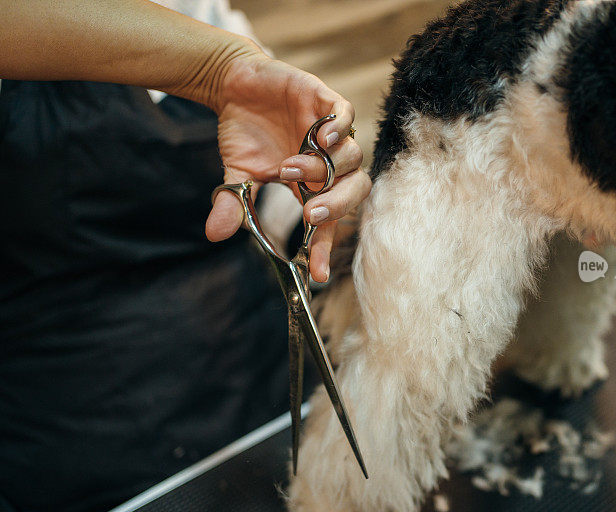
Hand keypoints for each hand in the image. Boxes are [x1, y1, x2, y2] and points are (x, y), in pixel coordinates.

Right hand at [205, 47, 370, 281]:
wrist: (237, 87)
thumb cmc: (245, 137)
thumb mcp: (237, 175)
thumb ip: (234, 203)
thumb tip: (214, 233)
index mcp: (312, 188)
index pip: (327, 223)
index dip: (323, 247)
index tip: (318, 273)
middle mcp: (329, 165)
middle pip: (355, 191)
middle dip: (337, 206)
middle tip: (310, 212)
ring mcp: (330, 135)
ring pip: (350, 158)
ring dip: (321, 168)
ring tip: (288, 167)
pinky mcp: (326, 102)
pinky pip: (345, 116)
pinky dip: (339, 127)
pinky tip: (322, 138)